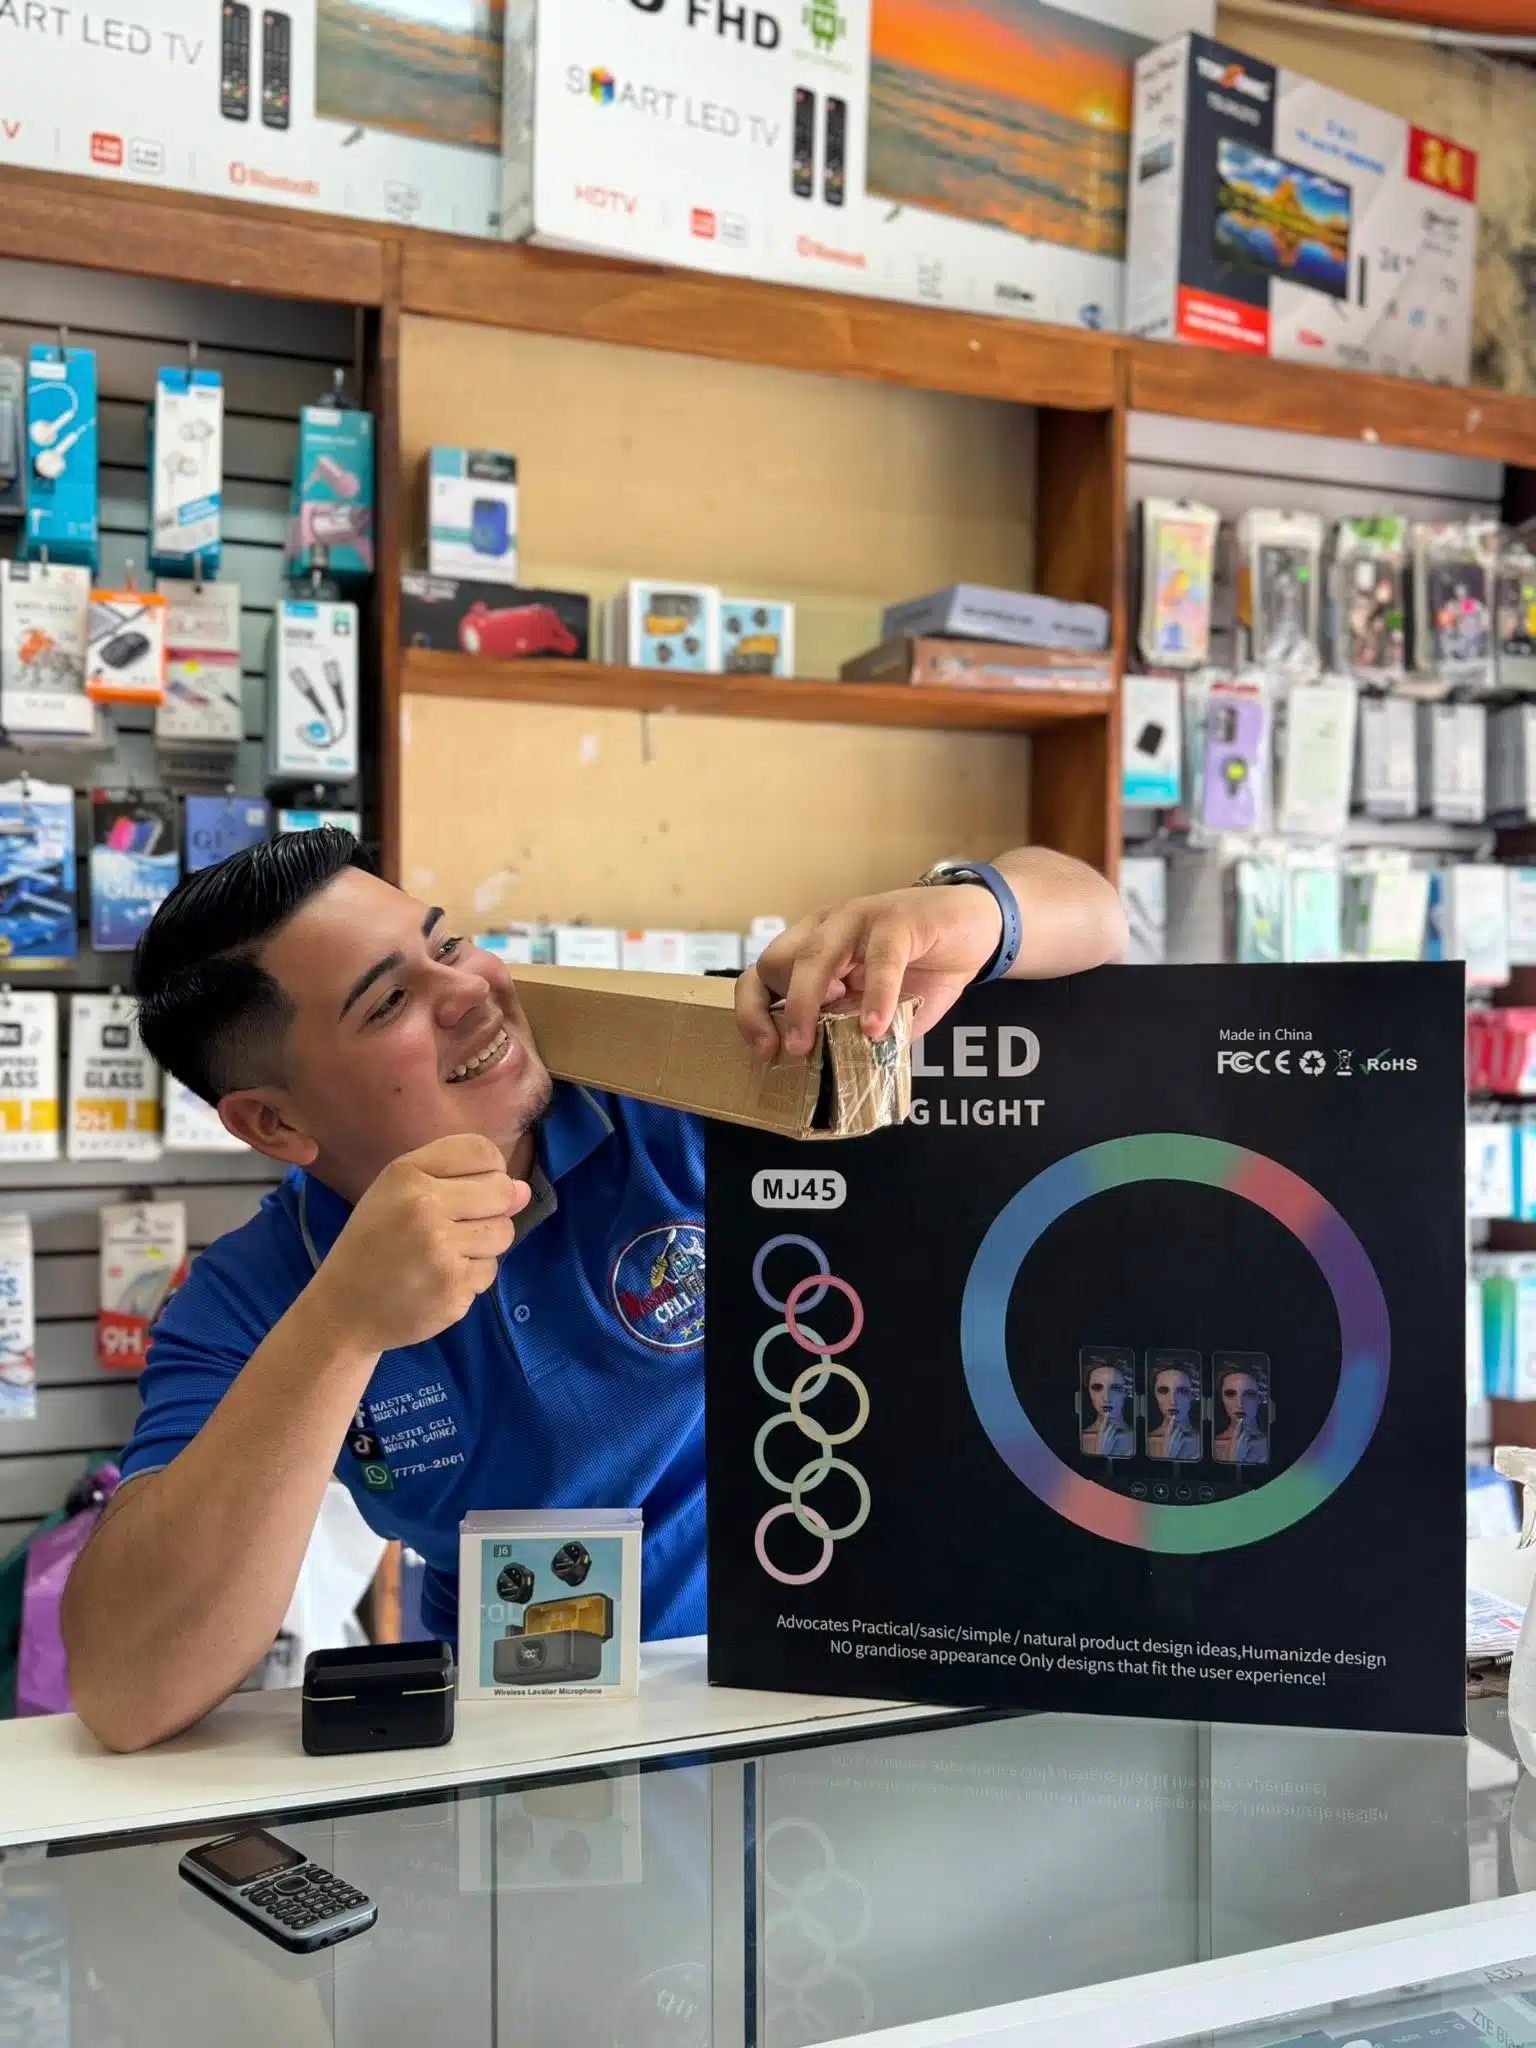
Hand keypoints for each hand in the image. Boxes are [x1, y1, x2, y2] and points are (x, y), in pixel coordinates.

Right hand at [308, 1135, 529, 1353]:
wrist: (343, 1310)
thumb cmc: (374, 1243)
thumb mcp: (398, 1195)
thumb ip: (460, 1181)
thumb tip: (524, 1191)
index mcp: (406, 1174)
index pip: (481, 1150)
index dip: (489, 1169)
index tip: (473, 1187)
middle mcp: (424, 1206)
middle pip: (502, 1190)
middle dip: (493, 1208)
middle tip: (458, 1226)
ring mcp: (440, 1249)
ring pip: (503, 1232)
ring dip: (484, 1245)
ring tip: (446, 1253)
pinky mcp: (453, 1287)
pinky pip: (490, 1269)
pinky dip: (472, 1276)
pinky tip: (440, 1279)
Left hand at [735, 884, 1002, 1059]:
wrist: (976, 925)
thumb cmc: (922, 969)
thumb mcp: (880, 1010)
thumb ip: (855, 1033)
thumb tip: (831, 1075)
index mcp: (813, 947)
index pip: (762, 975)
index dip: (752, 1012)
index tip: (764, 1050)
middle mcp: (826, 928)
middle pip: (776, 963)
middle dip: (775, 1010)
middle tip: (792, 1050)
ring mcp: (859, 919)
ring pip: (815, 957)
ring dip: (806, 1003)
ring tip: (811, 1045)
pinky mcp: (898, 919)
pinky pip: (880, 959)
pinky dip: (875, 996)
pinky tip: (875, 1028)